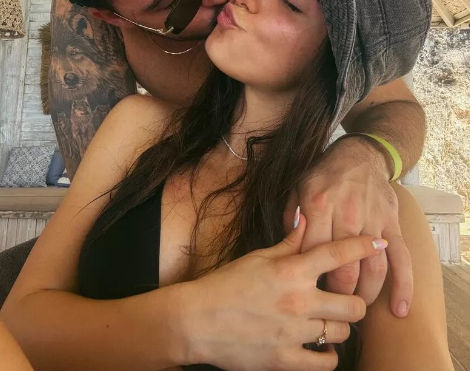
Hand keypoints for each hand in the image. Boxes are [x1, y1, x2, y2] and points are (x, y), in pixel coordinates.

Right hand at [185, 212, 385, 370]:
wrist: (197, 320)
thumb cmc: (226, 284)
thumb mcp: (257, 257)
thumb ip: (288, 243)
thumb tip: (306, 219)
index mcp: (290, 271)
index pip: (336, 254)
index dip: (362, 246)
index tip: (378, 243)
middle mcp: (298, 301)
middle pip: (353, 304)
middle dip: (355, 300)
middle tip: (345, 298)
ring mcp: (294, 334)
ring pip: (341, 332)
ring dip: (339, 326)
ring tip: (329, 322)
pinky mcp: (286, 361)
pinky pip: (325, 363)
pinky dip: (327, 355)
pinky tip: (320, 347)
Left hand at [296, 136, 412, 317]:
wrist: (359, 155)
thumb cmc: (324, 175)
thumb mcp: (298, 189)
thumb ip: (291, 219)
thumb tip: (286, 251)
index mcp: (318, 205)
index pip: (312, 252)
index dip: (309, 277)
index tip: (305, 292)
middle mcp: (346, 214)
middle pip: (343, 268)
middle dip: (337, 294)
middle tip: (331, 307)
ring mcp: (372, 219)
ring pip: (373, 268)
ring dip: (366, 295)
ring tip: (357, 309)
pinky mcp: (392, 222)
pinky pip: (401, 257)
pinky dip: (403, 285)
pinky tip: (399, 308)